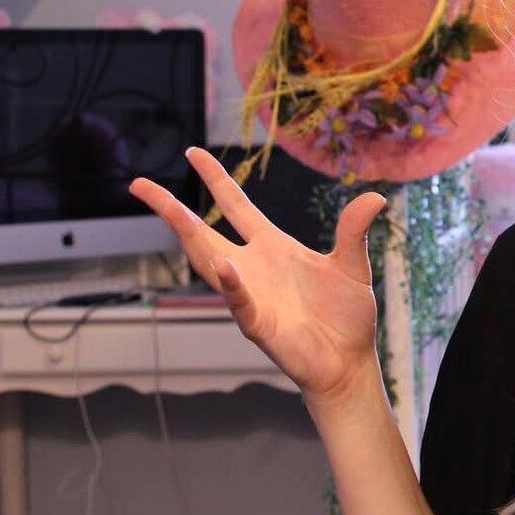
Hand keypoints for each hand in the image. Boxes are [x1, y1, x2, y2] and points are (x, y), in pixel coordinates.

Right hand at [128, 148, 387, 409]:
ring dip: (190, 238)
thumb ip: (353, 231)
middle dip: (172, 209)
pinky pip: (240, 302)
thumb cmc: (345, 316)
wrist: (349, 362)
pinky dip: (232, 286)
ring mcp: (250, 295)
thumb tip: (375, 196)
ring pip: (209, 262)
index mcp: (273, 247)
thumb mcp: (352, 265)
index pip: (236, 206)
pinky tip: (226, 267)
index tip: (193, 152)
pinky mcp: (259, 324)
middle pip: (204, 232)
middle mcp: (253, 267)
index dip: (215, 179)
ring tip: (171, 212)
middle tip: (139, 185)